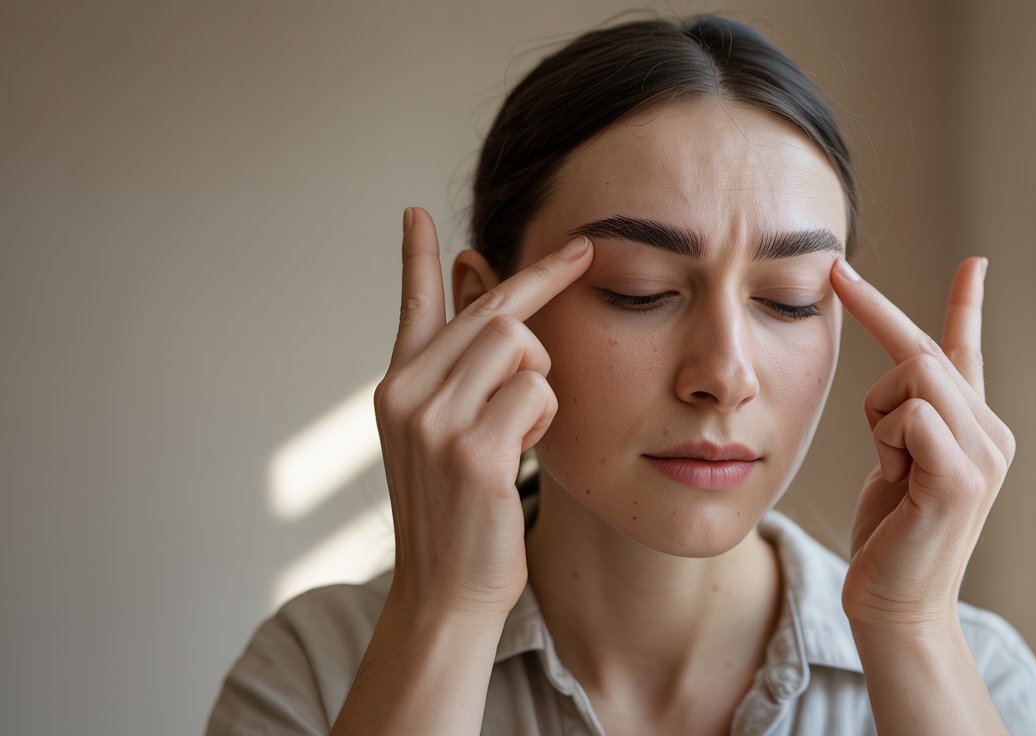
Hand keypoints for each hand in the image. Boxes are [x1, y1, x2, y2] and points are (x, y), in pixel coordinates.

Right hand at [372, 207, 591, 617]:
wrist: (445, 593)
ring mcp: (435, 422)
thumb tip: (487, 314)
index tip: (415, 213)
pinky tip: (523, 451)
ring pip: (520, 345)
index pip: (412, 307)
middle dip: (543, 293)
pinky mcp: (473, 451)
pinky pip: (537, 391)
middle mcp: (406, 396)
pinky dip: (545, 416)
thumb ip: (459, 377)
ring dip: (542, 379)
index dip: (417, 258)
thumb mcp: (443, 438)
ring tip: (523, 425)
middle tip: (581, 256)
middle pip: (495, 314)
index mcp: (397, 389)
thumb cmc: (458, 515)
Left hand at [830, 257, 1015, 633]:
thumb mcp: (897, 461)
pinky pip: (910, 415)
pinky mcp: (962, 476)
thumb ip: (908, 417)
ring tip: (890, 469)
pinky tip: (896, 480)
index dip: (966, 302)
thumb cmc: (889, 538)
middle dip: (877, 356)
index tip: (974, 261)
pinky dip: (886, 441)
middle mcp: (991, 434)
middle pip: (922, 352)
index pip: (966, 350)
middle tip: (862, 377)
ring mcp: (984, 454)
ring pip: (913, 374)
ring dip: (878, 416)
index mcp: (974, 428)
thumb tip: (901, 372)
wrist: (895, 607)